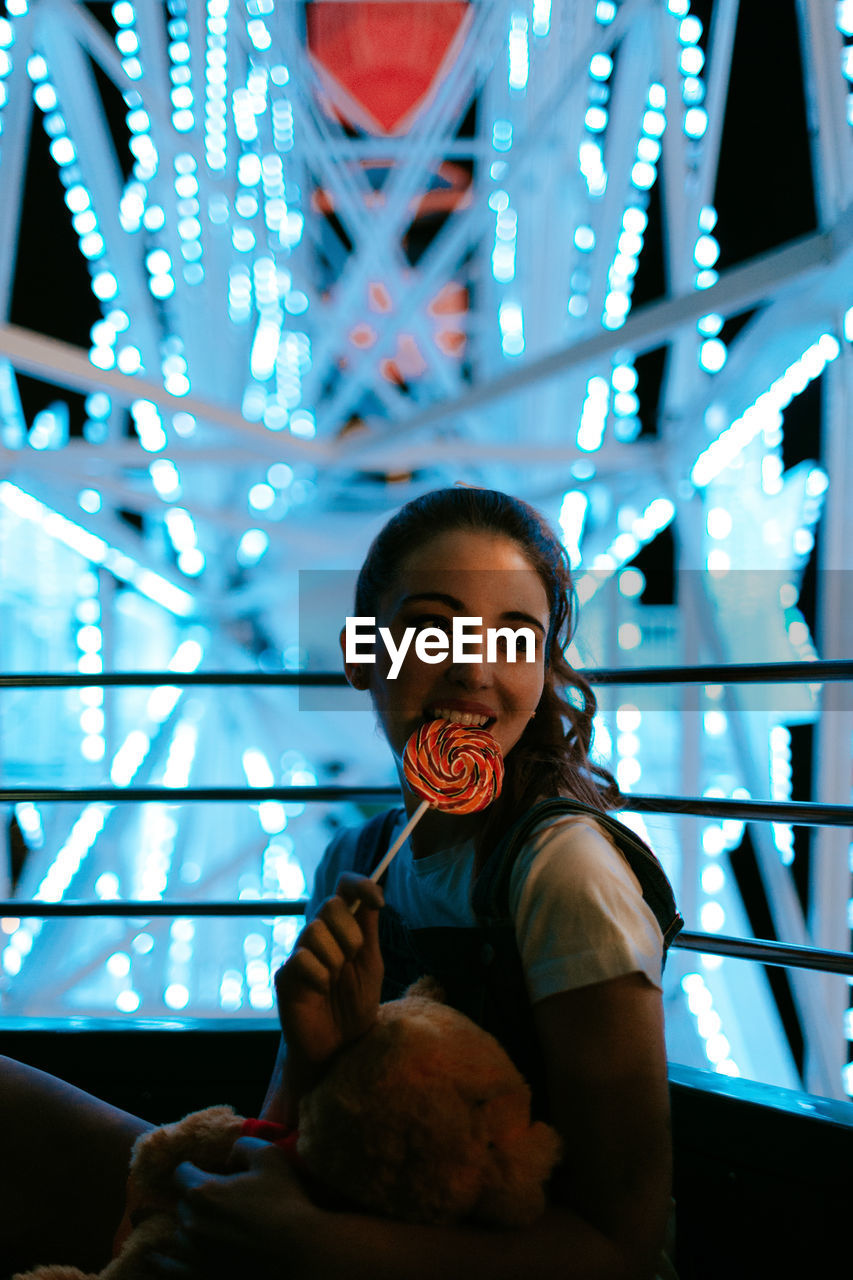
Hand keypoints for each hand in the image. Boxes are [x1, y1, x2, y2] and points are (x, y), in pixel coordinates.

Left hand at [146, 1137, 316, 1278]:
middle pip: (182, 1204)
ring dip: (191, 1226)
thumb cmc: (284, 1201)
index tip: (211, 1171)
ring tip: (209, 1226)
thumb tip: (229, 1158)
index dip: (196, 1168)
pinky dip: (162, 1262)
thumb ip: (241, 1146)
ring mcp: (194, 1254)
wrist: (299, 1251)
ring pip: (180, 1234)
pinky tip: (155, 1258)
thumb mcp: (268, 1155)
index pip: (181, 1172)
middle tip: (220, 1199)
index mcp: (202, 1192)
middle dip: (197, 1198)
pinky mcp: (200, 1276)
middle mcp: (191, 1223)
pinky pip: (169, 1269)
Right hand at [275, 872, 383, 1070]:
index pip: (344, 887)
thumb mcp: (371, 965)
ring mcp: (300, 952)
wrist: (340, 1047)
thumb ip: (368, 930)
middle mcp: (319, 934)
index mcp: (343, 928)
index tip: (378, 901)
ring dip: (335, 960)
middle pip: (330, 904)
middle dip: (350, 934)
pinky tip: (320, 992)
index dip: (360, 885)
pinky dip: (319, 977)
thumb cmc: (357, 1005)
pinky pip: (302, 959)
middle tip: (352, 961)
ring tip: (335, 982)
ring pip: (315, 931)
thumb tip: (375, 892)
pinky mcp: (285, 974)